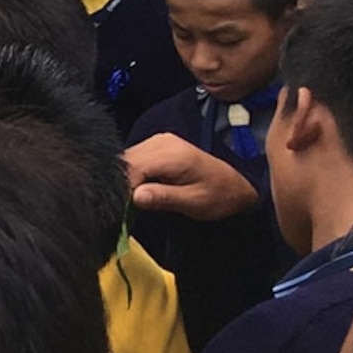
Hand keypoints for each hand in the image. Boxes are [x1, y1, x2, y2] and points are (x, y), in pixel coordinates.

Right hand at [127, 133, 257, 220]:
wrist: (235, 185)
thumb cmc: (219, 196)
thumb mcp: (194, 202)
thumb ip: (164, 198)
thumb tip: (135, 196)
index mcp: (173, 154)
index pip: (133, 167)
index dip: (121, 188)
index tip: (118, 209)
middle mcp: (161, 142)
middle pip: (125, 162)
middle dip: (120, 185)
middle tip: (121, 209)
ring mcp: (157, 142)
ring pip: (125, 161)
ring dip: (123, 181)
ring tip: (128, 202)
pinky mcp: (155, 147)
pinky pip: (133, 160)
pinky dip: (130, 176)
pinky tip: (135, 191)